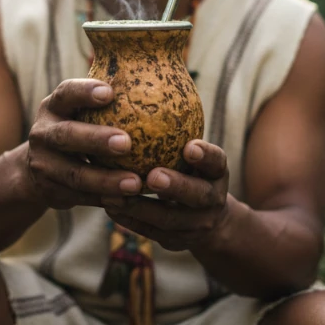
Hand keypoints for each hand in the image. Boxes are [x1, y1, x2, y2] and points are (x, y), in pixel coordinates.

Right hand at [27, 79, 142, 208]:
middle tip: (126, 143)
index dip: (85, 92)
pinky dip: (104, 199)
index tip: (110, 92)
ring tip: (135, 183)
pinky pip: (80, 197)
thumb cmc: (78, 127)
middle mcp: (43, 133)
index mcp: (54, 106)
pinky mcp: (49, 190)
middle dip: (95, 138)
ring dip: (106, 180)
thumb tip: (161, 77)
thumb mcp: (81, 111)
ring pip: (75, 174)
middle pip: (66, 135)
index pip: (66, 93)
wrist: (39, 168)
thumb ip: (109, 100)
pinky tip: (128, 201)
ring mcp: (43, 164)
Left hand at [101, 140, 229, 251]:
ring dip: (141, 207)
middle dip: (176, 187)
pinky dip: (130, 220)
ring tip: (114, 193)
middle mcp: (212, 199)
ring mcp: (196, 225)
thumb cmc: (190, 168)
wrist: (209, 217)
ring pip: (170, 220)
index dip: (207, 156)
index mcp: (217, 172)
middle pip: (198, 195)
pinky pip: (151, 232)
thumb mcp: (194, 150)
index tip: (190, 147)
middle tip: (152, 176)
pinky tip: (108, 206)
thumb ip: (176, 129)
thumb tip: (151, 81)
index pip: (217, 161)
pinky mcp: (177, 242)